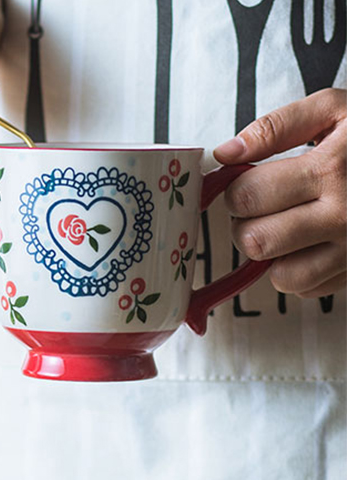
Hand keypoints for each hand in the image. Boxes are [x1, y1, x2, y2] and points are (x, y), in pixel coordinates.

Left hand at [213, 88, 345, 297]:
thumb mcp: (337, 110)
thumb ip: (278, 126)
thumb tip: (225, 155)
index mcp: (332, 169)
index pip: (246, 195)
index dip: (236, 188)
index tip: (249, 181)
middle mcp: (344, 215)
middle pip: (256, 240)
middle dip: (246, 223)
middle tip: (263, 207)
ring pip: (279, 275)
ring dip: (272, 254)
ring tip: (286, 225)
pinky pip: (305, 289)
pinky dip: (298, 270)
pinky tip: (312, 242)